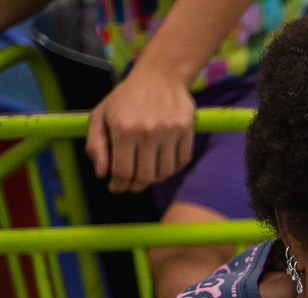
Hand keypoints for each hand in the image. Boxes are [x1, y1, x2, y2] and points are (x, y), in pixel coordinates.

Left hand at [85, 67, 196, 192]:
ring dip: (154, 178)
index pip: (122, 172)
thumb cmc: (126, 97)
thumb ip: (95, 144)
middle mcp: (148, 132)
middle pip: (144, 177)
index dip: (118, 185)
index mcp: (123, 129)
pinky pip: (181, 162)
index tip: (116, 187)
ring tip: (146, 171)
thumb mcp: (100, 115)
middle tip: (131, 184)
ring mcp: (170, 132)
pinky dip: (171, 167)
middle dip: (135, 186)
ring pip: (164, 172)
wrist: (160, 76)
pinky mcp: (186, 131)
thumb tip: (101, 173)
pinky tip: (161, 161)